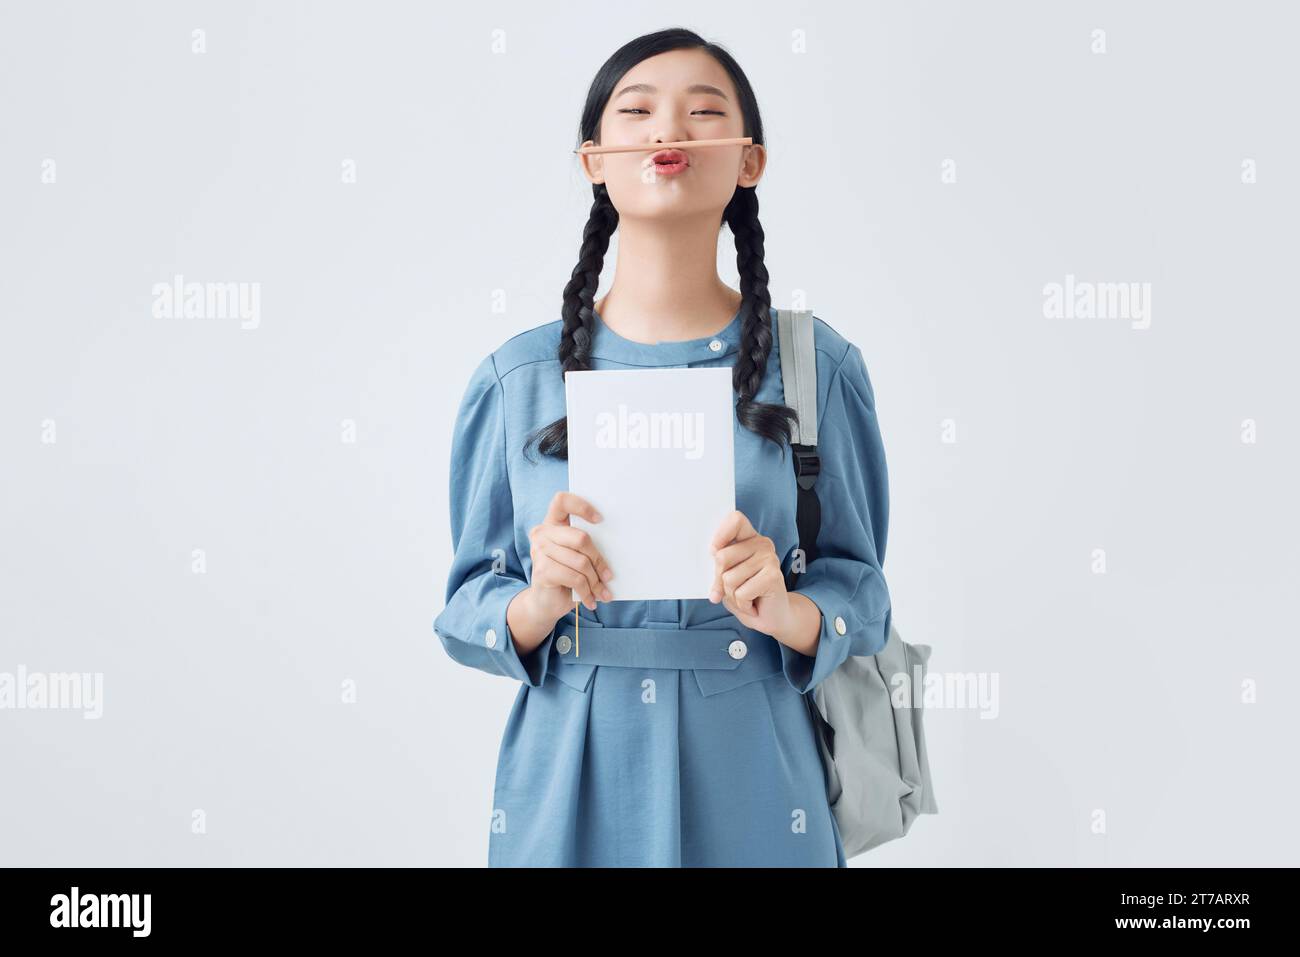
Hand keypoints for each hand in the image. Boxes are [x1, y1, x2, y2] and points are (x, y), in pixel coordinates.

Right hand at [525, 491, 614, 620]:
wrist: (545, 603)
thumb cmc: (566, 576)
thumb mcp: (577, 557)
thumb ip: (586, 545)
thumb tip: (619, 545)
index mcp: (552, 523)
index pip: (562, 501)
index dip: (582, 506)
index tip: (600, 520)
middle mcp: (542, 533)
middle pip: (580, 537)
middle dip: (599, 560)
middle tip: (609, 576)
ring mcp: (539, 551)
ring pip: (581, 562)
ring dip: (595, 581)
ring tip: (603, 593)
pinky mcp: (542, 570)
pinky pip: (575, 578)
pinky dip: (587, 592)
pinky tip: (591, 601)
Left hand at [708, 510, 795, 638]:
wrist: (772, 618)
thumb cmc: (747, 596)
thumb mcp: (726, 579)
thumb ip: (719, 567)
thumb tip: (712, 557)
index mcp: (749, 538)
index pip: (735, 520)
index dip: (721, 533)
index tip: (713, 551)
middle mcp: (762, 544)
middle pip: (721, 557)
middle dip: (720, 581)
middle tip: (733, 590)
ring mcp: (769, 558)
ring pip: (729, 578)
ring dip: (732, 596)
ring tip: (746, 597)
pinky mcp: (773, 576)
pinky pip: (741, 593)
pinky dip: (743, 604)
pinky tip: (754, 604)